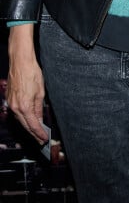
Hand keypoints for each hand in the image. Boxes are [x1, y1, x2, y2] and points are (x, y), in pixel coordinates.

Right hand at [7, 24, 46, 143]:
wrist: (20, 62)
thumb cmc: (32, 73)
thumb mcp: (40, 92)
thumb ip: (39, 108)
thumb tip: (39, 119)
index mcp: (24, 106)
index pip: (33, 125)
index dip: (39, 134)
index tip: (44, 139)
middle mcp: (15, 107)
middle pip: (25, 125)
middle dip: (33, 133)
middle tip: (41, 140)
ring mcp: (11, 103)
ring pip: (20, 120)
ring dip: (28, 126)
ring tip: (37, 132)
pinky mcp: (9, 99)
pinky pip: (17, 113)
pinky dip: (23, 118)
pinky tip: (29, 120)